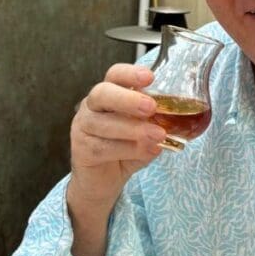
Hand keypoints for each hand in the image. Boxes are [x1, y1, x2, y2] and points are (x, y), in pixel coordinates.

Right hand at [69, 63, 164, 213]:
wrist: (103, 181)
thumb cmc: (126, 150)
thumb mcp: (146, 135)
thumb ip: (157, 126)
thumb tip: (173, 125)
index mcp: (110, 95)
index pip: (114, 75)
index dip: (130, 73)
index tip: (150, 77)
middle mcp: (92, 107)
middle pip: (102, 93)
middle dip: (127, 99)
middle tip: (151, 107)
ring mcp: (83, 127)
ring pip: (102, 123)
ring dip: (132, 129)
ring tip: (157, 135)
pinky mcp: (81, 150)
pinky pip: (102, 147)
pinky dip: (126, 149)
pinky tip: (145, 152)